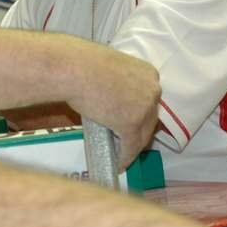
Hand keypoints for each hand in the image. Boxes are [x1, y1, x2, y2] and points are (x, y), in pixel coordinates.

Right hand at [66, 50, 160, 170]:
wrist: (73, 68)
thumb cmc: (83, 63)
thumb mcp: (111, 67)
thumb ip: (120, 82)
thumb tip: (115, 97)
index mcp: (149, 73)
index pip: (149, 99)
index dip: (140, 113)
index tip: (132, 122)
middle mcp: (153, 90)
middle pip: (150, 118)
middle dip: (139, 131)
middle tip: (127, 141)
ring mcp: (145, 108)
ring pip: (143, 135)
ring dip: (132, 146)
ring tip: (122, 153)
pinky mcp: (132, 125)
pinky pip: (131, 147)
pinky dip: (125, 157)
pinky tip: (119, 163)